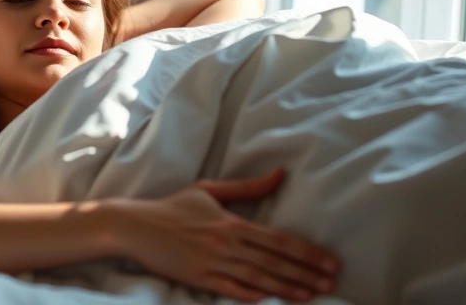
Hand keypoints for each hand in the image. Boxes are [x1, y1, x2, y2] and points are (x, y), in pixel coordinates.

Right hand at [114, 168, 339, 302]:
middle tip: (331, 284)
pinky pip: (229, 289)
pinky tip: (269, 300)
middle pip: (274, 261)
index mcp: (231, 222)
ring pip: (257, 278)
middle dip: (306, 274)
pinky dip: (250, 295)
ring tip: (311, 296)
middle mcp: (225, 243)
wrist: (135, 225)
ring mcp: (211, 263)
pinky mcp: (197, 279)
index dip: (307, 252)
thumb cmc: (172, 207)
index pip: (278, 239)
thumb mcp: (209, 190)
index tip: (330, 262)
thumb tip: (281, 173)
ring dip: (286, 288)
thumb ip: (248, 187)